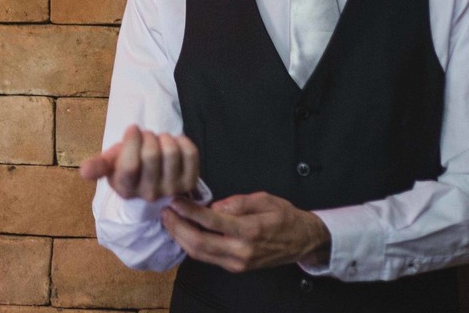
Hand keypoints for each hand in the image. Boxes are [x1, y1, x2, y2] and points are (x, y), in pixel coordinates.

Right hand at [79, 123, 201, 201]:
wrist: (152, 181)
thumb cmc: (128, 167)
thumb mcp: (110, 165)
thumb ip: (97, 166)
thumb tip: (82, 170)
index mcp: (126, 189)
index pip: (130, 166)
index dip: (132, 141)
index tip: (133, 129)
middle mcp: (149, 194)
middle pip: (151, 155)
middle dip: (148, 136)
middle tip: (146, 136)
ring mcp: (171, 190)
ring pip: (171, 152)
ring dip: (164, 138)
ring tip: (159, 140)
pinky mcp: (189, 182)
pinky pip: (190, 153)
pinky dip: (182, 141)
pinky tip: (174, 144)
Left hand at [160, 191, 331, 272]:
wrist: (303, 242)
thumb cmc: (286, 217)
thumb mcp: (264, 199)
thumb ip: (237, 202)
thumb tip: (213, 205)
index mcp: (250, 231)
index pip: (211, 222)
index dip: (189, 211)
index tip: (175, 200)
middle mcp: (241, 251)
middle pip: (199, 243)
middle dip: (177, 227)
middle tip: (165, 212)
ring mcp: (238, 263)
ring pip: (200, 254)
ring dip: (181, 238)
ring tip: (170, 221)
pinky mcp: (235, 268)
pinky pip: (207, 258)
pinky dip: (192, 245)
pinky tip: (184, 232)